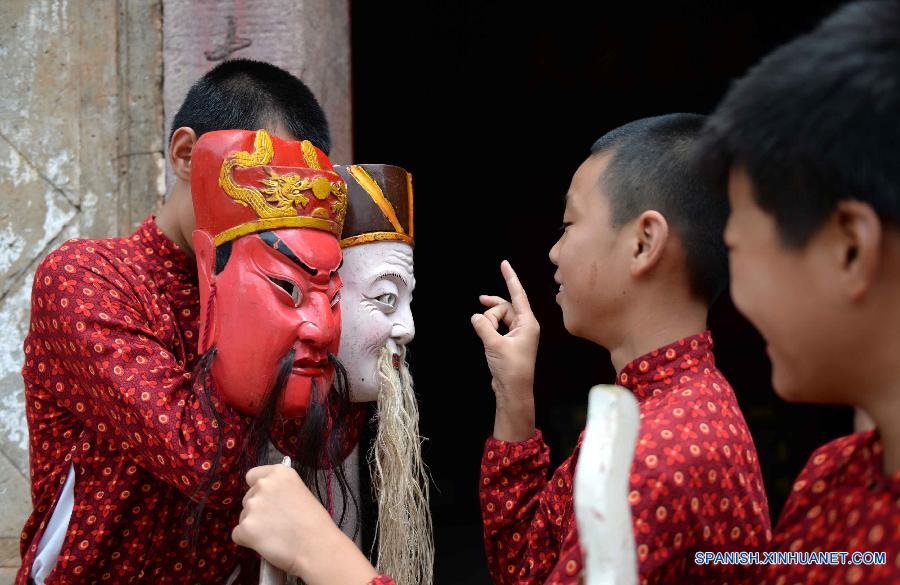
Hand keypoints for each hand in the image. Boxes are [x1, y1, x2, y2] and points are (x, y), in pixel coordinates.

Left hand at [232, 465, 376, 584]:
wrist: (317, 547)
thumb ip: (280, 491)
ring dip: (254, 526)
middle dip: (258, 510)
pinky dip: (248, 541)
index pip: (252, 476)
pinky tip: (266, 544)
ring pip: (244, 517)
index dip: (259, 490)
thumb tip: (268, 501)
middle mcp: (264, 484)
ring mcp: (253, 505)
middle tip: (277, 523)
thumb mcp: (301, 492)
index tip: (269, 501)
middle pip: (248, 498)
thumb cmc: (315, 523)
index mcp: (279, 472)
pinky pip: (238, 534)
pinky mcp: (245, 527)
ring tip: (275, 535)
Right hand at [471, 260, 538, 441]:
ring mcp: (518, 334)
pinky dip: (489, 329)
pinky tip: (484, 335)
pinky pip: (497, 327)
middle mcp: (525, 326)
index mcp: (528, 323)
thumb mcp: (494, 345)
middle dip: (491, 313)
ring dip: (488, 324)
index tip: (504, 264)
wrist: (513, 391)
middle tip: (484, 327)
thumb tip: (476, 316)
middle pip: (504, 307)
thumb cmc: (511, 369)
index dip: (510, 278)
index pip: (518, 294)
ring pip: (499, 317)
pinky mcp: (510, 341)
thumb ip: (484, 327)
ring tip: (486, 339)